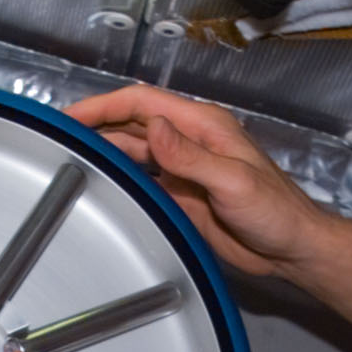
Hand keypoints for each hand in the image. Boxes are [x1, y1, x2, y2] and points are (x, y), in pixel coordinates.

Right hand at [65, 84, 337, 281]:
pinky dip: (121, 177)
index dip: (105, 105)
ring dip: (105, 149)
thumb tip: (154, 127)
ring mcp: (184, 169)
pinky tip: (103, 182)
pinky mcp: (183, 194)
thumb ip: (190, 155)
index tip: (73, 114)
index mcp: (203, 127)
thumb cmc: (275, 211)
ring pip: (135, 150)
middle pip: (133, 124)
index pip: (144, 104)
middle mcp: (190, 142)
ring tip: (70, 154)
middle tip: (60, 134)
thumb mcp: (232, 181)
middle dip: (97, 124)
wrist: (291, 247)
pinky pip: (144, 179)